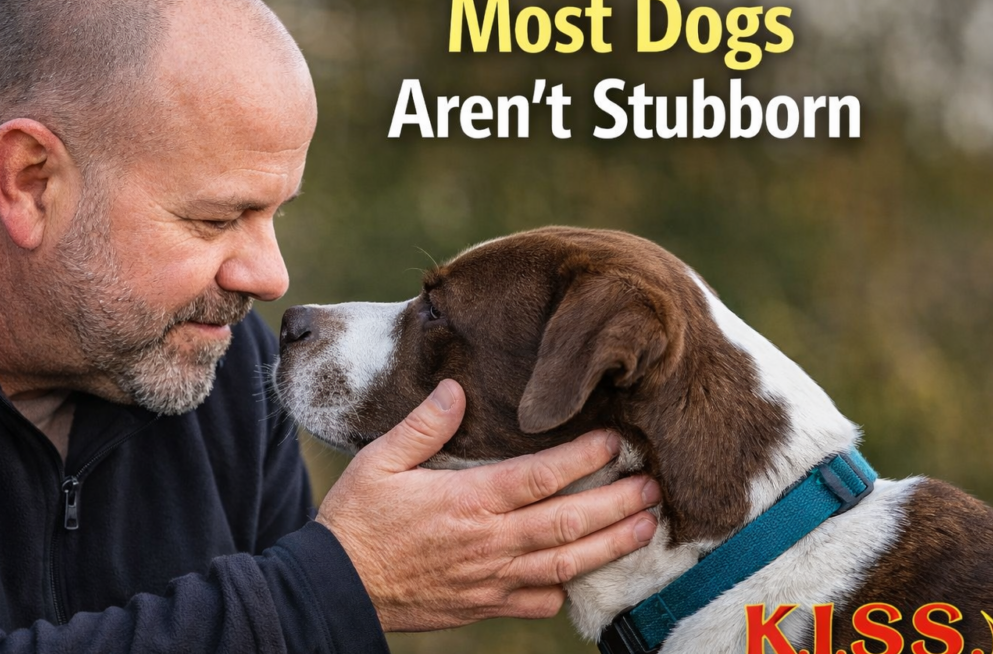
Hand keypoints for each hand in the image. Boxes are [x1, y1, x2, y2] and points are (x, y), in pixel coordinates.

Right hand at [316, 379, 659, 631]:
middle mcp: (489, 541)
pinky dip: (567, 589)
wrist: (336, 588)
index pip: (541, 476)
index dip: (584, 458)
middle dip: (619, 504)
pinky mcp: (484, 605)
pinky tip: (586, 575)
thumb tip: (458, 388)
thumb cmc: (356, 519)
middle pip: (569, 522)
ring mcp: (491, 579)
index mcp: (468, 500)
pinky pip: (538, 602)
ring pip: (566, 564)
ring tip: (647, 527)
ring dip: (611, 545)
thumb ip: (424, 424)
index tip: (617, 441)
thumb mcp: (379, 460)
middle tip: (656, 486)